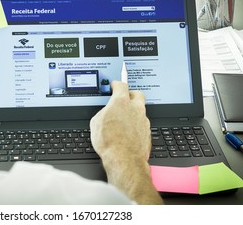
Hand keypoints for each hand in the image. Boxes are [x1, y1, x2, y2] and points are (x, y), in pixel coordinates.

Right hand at [90, 81, 162, 203]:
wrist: (124, 159)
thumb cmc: (109, 142)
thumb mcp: (96, 123)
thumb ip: (103, 112)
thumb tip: (106, 113)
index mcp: (121, 102)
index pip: (121, 85)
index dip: (116, 84)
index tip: (114, 85)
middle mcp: (135, 108)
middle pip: (137, 93)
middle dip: (131, 93)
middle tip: (124, 97)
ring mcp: (143, 120)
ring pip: (140, 109)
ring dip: (133, 111)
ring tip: (123, 119)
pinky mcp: (147, 132)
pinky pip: (142, 123)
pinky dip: (136, 125)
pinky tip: (128, 132)